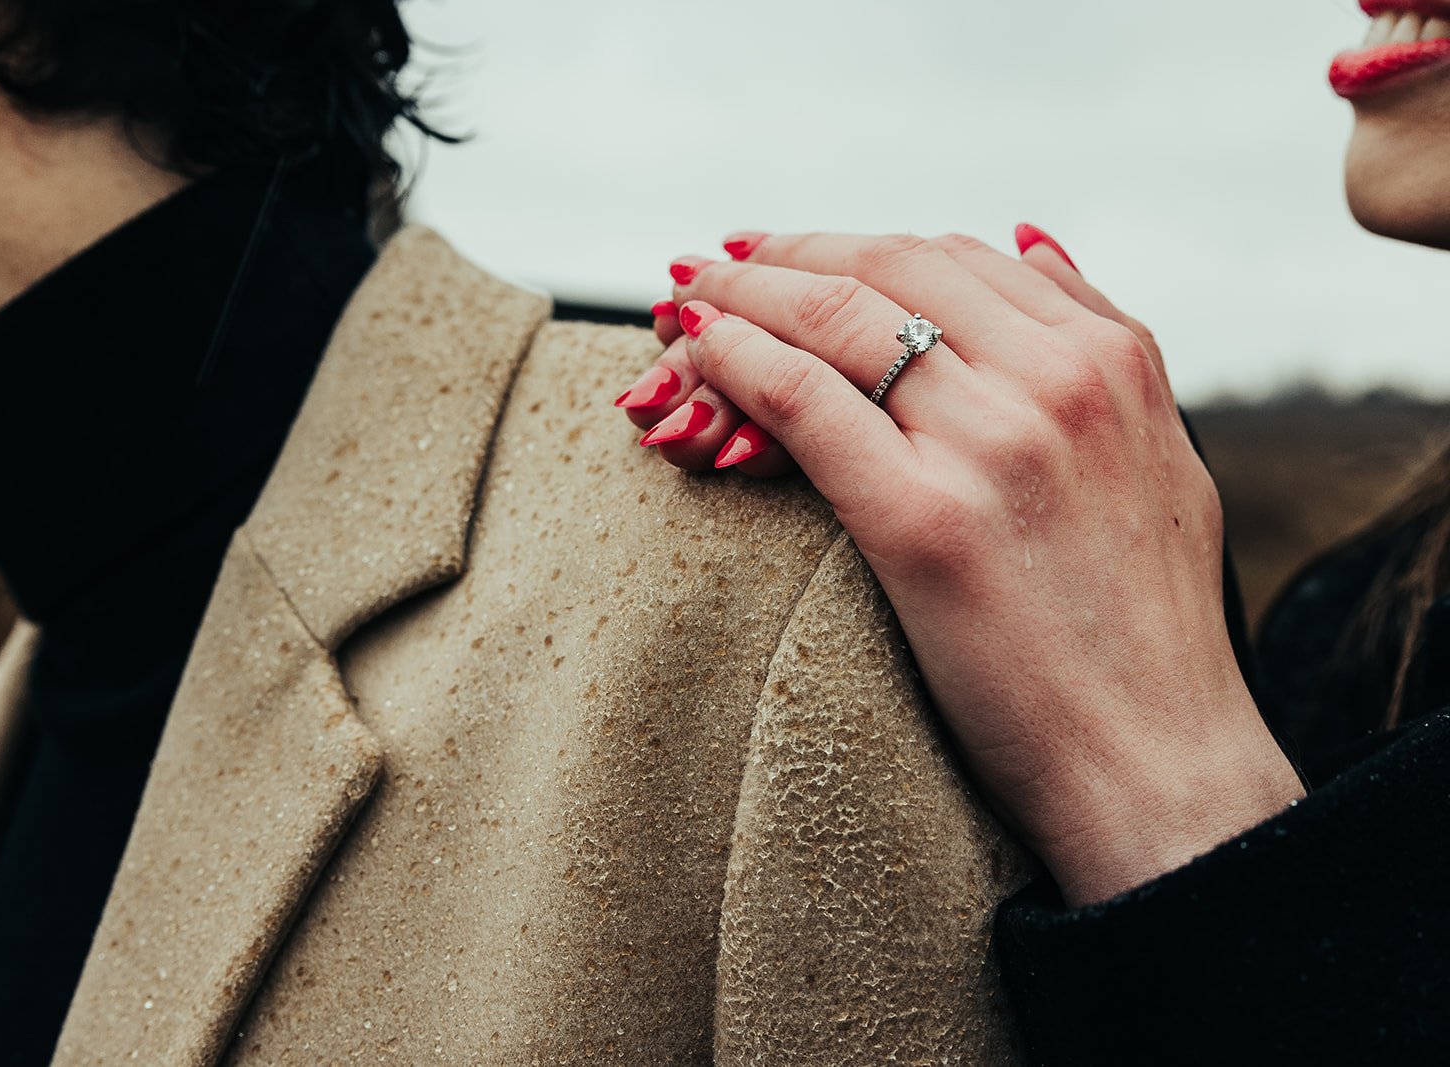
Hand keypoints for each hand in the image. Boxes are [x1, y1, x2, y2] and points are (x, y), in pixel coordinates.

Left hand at [619, 229, 1303, 905]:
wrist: (1156, 761)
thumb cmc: (1145, 628)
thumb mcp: (1159, 453)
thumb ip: (1097, 340)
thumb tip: (1031, 239)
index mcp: (1108, 360)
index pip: (950, 257)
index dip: (849, 245)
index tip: (787, 253)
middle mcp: (1053, 382)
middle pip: (883, 271)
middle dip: (783, 257)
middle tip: (717, 263)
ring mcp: (989, 445)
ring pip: (832, 320)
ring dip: (741, 297)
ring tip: (684, 299)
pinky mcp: (922, 520)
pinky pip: (804, 400)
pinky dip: (738, 361)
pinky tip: (697, 354)